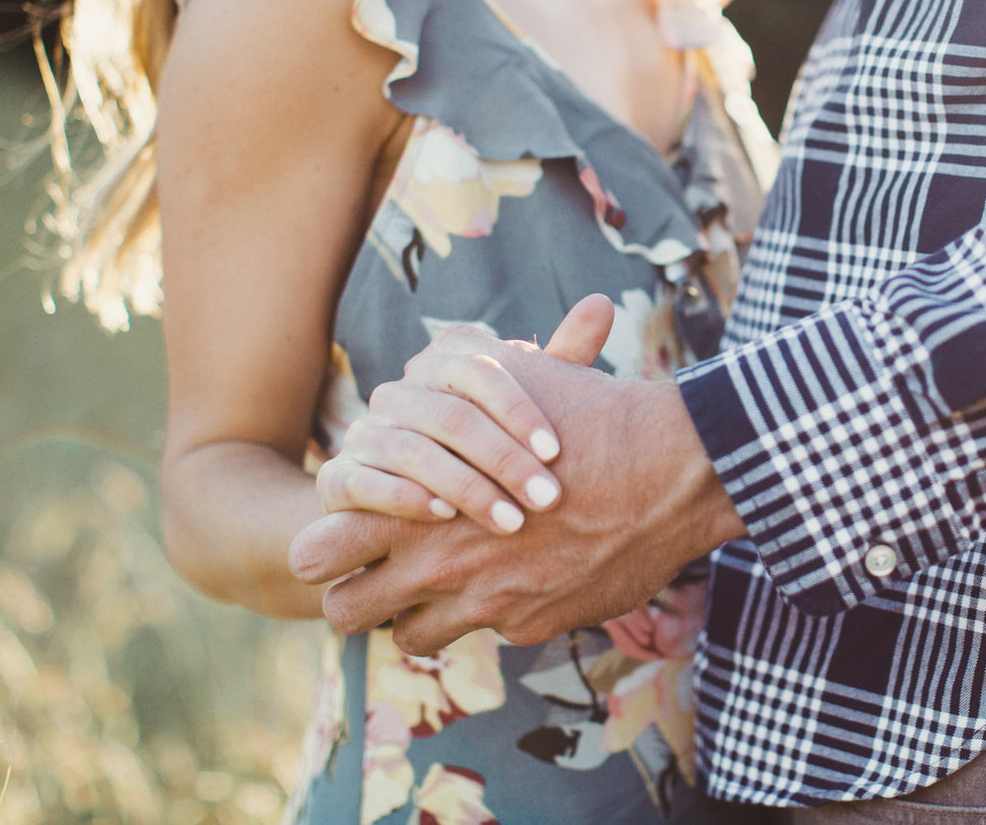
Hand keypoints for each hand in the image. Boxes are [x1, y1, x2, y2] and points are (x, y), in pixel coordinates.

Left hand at [288, 304, 746, 654]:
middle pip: (346, 612)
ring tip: (445, 581)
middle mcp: (437, 563)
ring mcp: (484, 604)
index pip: (315, 552)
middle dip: (353, 596)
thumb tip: (440, 350)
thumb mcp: (513, 378)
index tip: (344, 535)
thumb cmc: (590, 417)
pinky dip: (495, 610)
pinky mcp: (530, 625)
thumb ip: (458, 376)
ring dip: (418, 614)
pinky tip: (524, 574)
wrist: (670, 474)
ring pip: (410, 636)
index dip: (323, 548)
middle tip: (377, 575)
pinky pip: (489, 631)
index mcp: (414, 502)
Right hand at [312, 299, 610, 533]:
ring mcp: (365, 432)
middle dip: (504, 460)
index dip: (519, 410)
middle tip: (547, 500)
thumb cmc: (488, 450)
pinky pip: (363, 481)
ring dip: (465, 488)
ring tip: (510, 522)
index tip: (556, 453)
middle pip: (452, 414)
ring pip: (413, 450)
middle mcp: (401, 392)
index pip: (480, 370)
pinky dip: (404, 498)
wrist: (412, 505)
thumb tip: (601, 301)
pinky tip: (443, 518)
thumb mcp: (525, 407)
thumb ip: (560, 360)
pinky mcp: (337, 475)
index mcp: (443, 364)